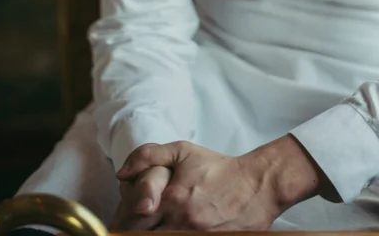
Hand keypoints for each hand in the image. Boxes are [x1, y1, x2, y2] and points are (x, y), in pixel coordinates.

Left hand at [116, 135, 332, 229]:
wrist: (256, 185)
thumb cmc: (217, 168)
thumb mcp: (182, 151)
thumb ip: (148, 156)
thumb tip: (121, 173)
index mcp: (171, 198)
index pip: (133, 220)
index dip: (122, 223)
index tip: (121, 222)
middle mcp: (182, 222)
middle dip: (134, 232)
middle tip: (129, 228)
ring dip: (152, 235)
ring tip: (151, 229)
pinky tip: (170, 231)